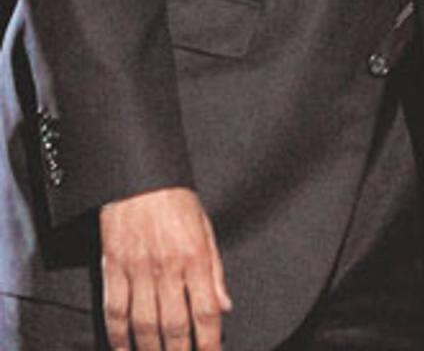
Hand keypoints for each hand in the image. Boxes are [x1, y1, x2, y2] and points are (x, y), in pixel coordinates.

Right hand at [100, 186, 231, 350]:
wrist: (140, 175)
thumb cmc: (174, 198)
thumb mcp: (205, 228)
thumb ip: (215, 270)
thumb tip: (225, 306)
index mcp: (195, 256)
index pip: (206, 311)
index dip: (210, 342)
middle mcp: (168, 267)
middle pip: (175, 326)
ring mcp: (138, 269)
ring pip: (144, 326)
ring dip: (150, 350)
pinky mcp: (113, 267)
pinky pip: (116, 311)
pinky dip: (118, 336)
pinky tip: (124, 348)